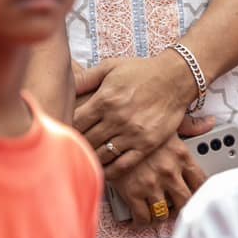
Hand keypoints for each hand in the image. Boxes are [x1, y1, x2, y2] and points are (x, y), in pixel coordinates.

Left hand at [74, 53, 195, 179]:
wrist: (175, 78)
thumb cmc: (142, 71)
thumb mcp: (110, 67)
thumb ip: (86, 77)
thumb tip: (65, 84)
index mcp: (105, 99)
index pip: (75, 122)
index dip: (66, 128)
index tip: (62, 132)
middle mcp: (117, 118)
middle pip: (87, 140)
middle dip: (76, 144)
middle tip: (70, 148)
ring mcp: (132, 133)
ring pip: (102, 154)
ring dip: (91, 158)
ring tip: (84, 159)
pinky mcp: (147, 144)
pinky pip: (123, 164)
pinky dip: (110, 170)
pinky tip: (103, 170)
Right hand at [106, 132, 206, 223]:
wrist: (107, 127)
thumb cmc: (137, 123)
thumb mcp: (167, 122)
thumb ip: (191, 126)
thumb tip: (209, 123)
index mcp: (181, 155)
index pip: (202, 182)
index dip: (201, 193)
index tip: (197, 197)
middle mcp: (169, 171)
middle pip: (186, 202)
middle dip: (181, 208)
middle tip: (176, 209)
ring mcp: (150, 183)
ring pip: (163, 214)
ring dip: (160, 216)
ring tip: (156, 213)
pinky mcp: (131, 192)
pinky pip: (142, 217)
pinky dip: (141, 221)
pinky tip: (139, 218)